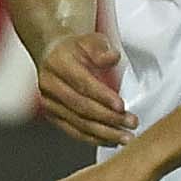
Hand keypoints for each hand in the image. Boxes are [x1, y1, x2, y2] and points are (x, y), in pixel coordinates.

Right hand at [37, 32, 136, 146]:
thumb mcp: (91, 39)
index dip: (103, 97)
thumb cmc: (76, 47)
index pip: (83, 84)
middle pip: (81, 107)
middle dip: (108, 118)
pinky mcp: (53, 115)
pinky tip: (110, 141)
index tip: (122, 106)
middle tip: (131, 124)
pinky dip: (92, 138)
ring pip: (77, 123)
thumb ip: (101, 48)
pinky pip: (73, 130)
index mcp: (59, 64)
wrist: (53, 54)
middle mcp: (50, 85)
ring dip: (103, 133)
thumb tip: (112, 58)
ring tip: (125, 138)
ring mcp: (49, 103)